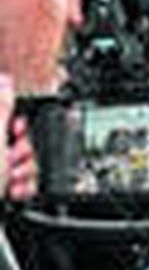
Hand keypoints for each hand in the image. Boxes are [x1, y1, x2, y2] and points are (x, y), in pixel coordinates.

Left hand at [0, 74, 35, 201]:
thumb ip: (1, 106)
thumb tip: (4, 79)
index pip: (8, 116)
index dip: (19, 123)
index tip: (17, 131)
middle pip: (19, 138)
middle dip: (23, 152)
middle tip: (12, 160)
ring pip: (23, 161)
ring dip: (24, 172)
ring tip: (10, 179)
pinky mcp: (0, 184)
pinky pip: (21, 180)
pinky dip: (21, 187)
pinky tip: (11, 189)